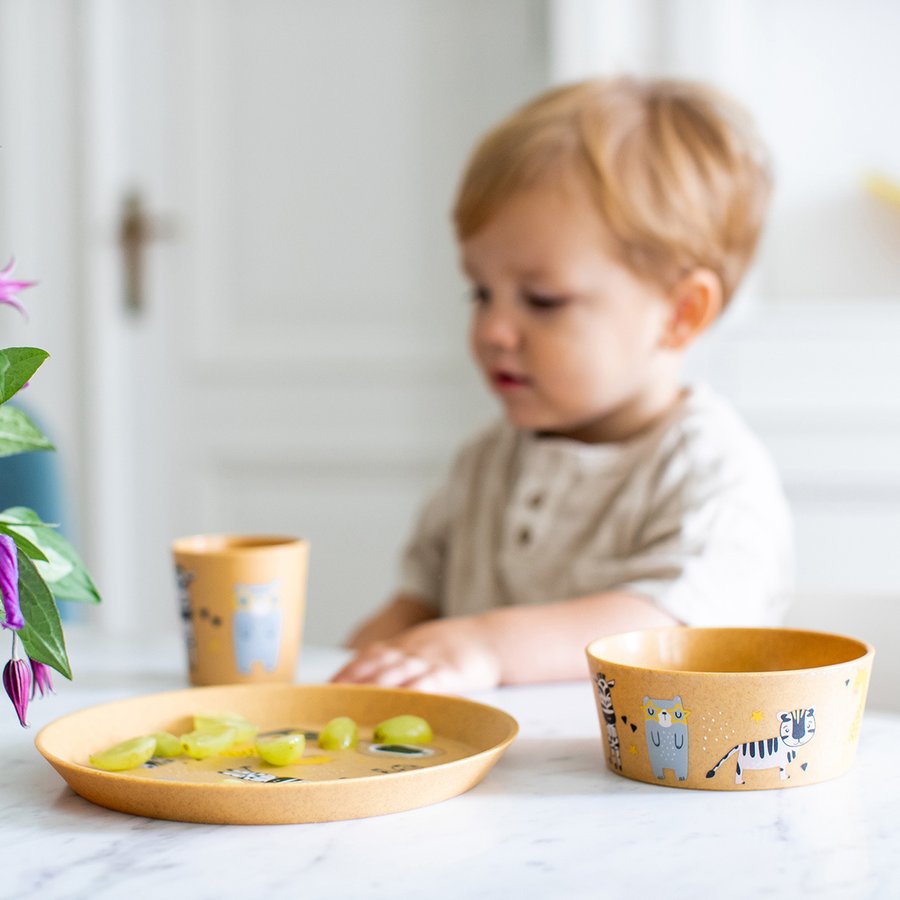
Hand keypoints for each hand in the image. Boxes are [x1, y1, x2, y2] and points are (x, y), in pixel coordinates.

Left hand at [332, 617, 501, 692]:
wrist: (492, 638)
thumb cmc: (453, 649)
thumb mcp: (421, 647)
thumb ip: (397, 660)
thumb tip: (365, 681)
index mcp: (404, 646)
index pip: (368, 656)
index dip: (347, 671)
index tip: (326, 687)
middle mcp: (412, 651)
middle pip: (377, 666)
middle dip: (353, 683)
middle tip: (333, 700)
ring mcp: (431, 661)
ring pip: (398, 674)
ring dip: (374, 689)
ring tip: (355, 704)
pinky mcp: (452, 673)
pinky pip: (430, 682)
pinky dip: (413, 692)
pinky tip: (400, 702)